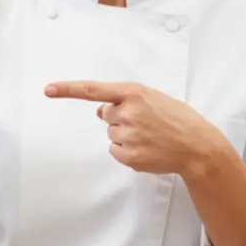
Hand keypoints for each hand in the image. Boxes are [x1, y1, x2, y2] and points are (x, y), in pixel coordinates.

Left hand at [45, 79, 222, 176]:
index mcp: (133, 93)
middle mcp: (128, 112)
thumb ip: (124, 100)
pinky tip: (147, 148)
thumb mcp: (153, 99)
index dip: (68, 89)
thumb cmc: (177, 118)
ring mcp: (127, 135)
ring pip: (112, 135)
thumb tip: (99, 110)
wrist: (197, 146)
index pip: (93, 90)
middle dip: (121, 119)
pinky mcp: (128, 156)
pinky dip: (127, 151)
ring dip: (126, 136)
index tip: (48, 89)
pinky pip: (115, 151)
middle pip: (106, 116)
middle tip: (146, 123)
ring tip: (150, 136)